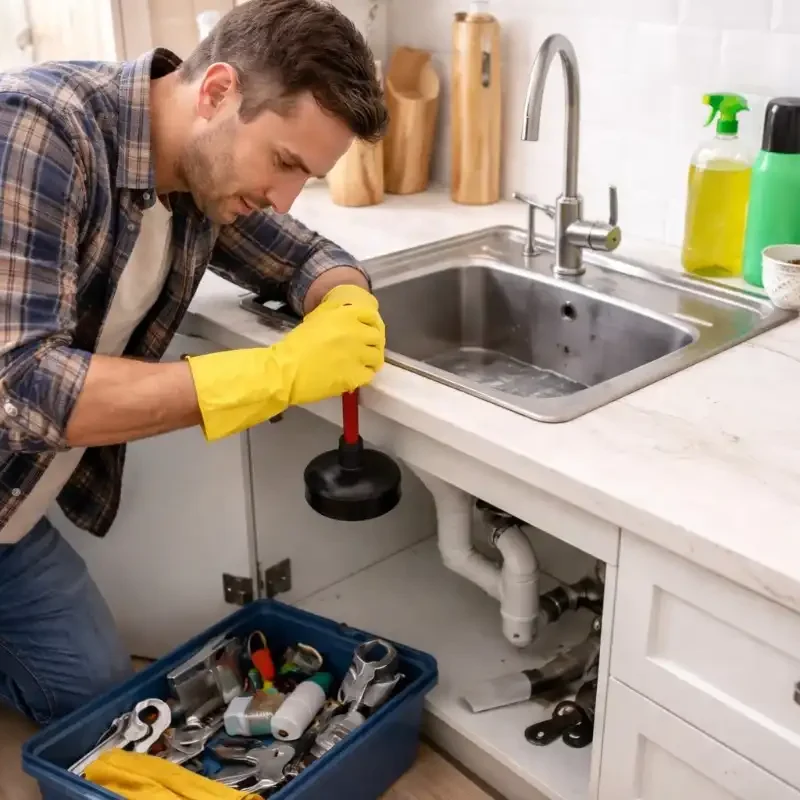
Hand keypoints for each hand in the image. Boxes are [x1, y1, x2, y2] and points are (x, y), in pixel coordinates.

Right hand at [281, 289, 384, 404]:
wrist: (286, 370)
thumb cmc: (296, 344)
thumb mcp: (316, 318)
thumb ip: (336, 313)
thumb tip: (349, 313)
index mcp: (345, 315)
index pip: (371, 315)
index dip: (372, 323)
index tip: (369, 330)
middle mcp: (356, 333)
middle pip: (377, 337)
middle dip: (373, 343)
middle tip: (366, 349)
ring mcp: (357, 355)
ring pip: (376, 357)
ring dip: (371, 360)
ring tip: (364, 364)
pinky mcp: (355, 376)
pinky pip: (369, 375)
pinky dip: (364, 375)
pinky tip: (356, 375)